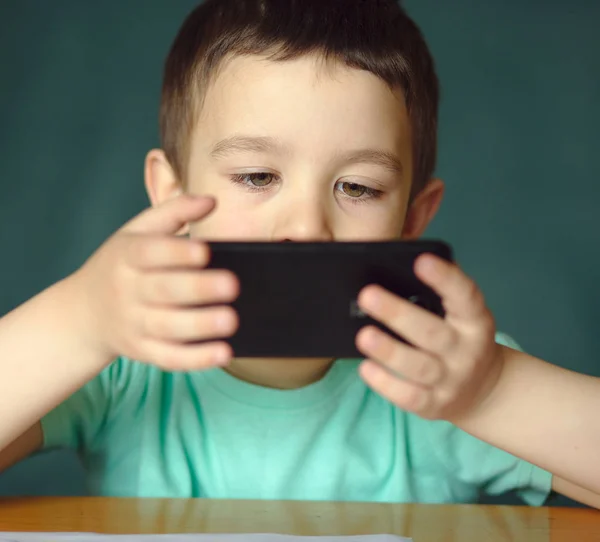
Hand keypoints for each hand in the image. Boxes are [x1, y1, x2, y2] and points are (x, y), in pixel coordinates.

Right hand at [69, 194, 238, 370]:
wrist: (84, 312)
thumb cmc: (123, 264)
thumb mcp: (138, 232)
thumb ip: (174, 212)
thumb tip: (211, 201)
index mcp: (127, 256)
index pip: (149, 252)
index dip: (176, 252)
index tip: (206, 251)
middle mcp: (127, 290)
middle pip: (162, 290)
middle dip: (197, 289)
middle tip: (233, 285)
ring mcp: (133, 324)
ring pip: (166, 327)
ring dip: (200, 326)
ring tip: (232, 320)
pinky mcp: (142, 351)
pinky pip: (169, 358)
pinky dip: (196, 359)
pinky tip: (224, 353)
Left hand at [355, 253, 502, 421]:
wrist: (484, 390)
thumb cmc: (458, 338)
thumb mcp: (460, 314)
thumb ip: (437, 292)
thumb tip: (398, 262)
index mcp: (474, 320)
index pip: (465, 296)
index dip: (445, 278)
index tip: (421, 260)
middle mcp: (467, 351)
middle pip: (432, 333)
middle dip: (398, 313)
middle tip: (367, 295)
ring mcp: (452, 381)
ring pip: (419, 367)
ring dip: (389, 351)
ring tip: (363, 335)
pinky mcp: (435, 405)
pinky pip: (410, 397)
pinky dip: (386, 384)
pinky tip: (365, 368)